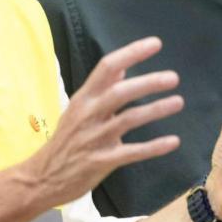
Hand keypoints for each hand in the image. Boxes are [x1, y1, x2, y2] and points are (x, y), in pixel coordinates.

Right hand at [27, 37, 183, 205]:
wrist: (43, 178)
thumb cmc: (65, 140)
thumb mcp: (78, 108)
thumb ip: (100, 89)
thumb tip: (122, 68)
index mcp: (83, 98)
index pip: (107, 67)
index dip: (132, 53)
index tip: (156, 44)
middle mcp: (88, 114)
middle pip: (120, 92)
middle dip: (148, 83)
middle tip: (173, 77)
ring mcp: (95, 138)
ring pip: (128, 120)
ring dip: (155, 110)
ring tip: (178, 102)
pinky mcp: (102, 162)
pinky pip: (132, 152)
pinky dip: (154, 147)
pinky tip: (173, 141)